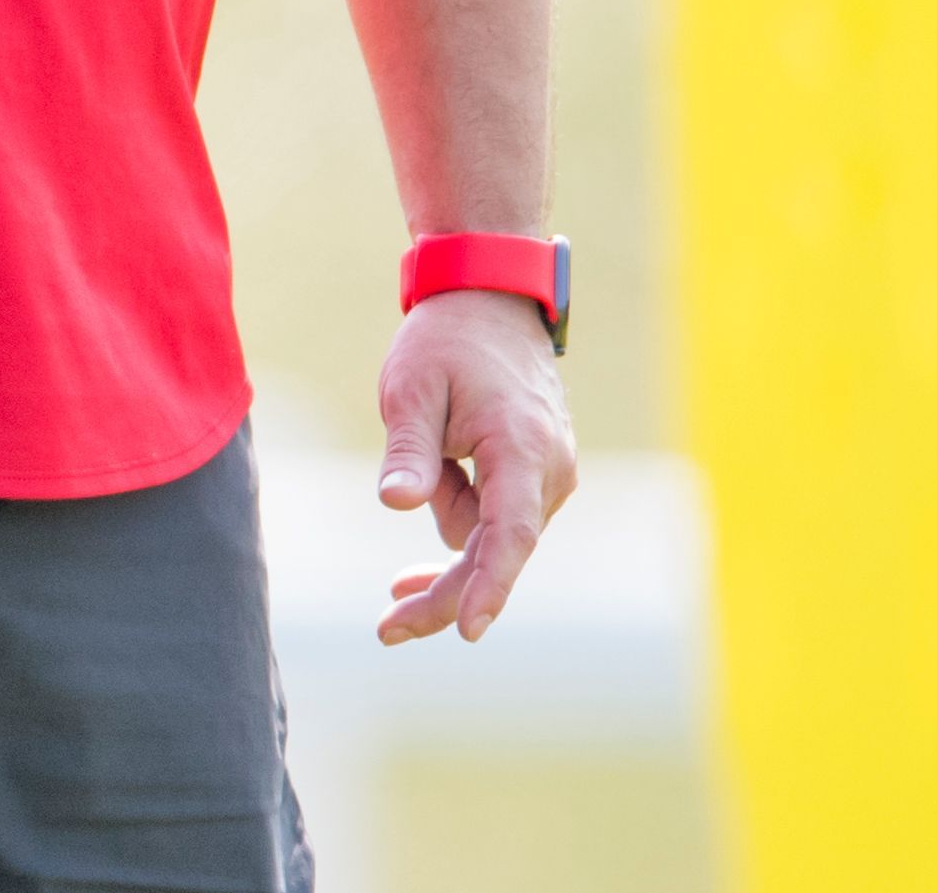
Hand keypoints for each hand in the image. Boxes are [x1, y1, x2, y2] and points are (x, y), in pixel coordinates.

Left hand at [373, 289, 575, 643]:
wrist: (489, 305)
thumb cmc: (446, 343)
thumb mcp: (411, 388)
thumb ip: (408, 449)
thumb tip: (398, 504)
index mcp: (521, 450)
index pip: (508, 534)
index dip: (490, 585)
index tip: (470, 628)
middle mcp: (549, 472)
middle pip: (497, 552)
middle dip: (447, 593)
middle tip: (387, 630)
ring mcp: (550, 477)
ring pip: (493, 537)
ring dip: (447, 536)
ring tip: (420, 472)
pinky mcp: (538, 477)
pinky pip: (497, 519)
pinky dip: (463, 523)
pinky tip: (426, 517)